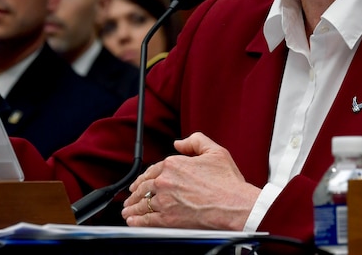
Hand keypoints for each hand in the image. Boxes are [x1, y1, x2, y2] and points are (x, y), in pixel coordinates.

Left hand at [121, 132, 260, 229]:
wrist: (234, 205)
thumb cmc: (227, 182)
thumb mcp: (214, 151)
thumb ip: (195, 141)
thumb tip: (179, 143)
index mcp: (174, 164)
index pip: (153, 169)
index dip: (145, 176)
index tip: (142, 181)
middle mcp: (165, 181)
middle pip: (144, 187)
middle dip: (136, 192)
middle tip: (131, 196)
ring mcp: (164, 201)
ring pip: (143, 203)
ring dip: (133, 207)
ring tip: (128, 210)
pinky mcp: (167, 219)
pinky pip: (146, 219)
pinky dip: (137, 220)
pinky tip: (133, 220)